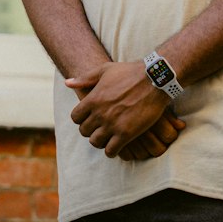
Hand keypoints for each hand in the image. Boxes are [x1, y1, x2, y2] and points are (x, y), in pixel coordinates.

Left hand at [65, 61, 180, 157]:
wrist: (154, 79)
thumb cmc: (130, 72)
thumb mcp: (105, 70)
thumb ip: (85, 78)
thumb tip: (67, 82)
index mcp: (93, 99)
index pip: (75, 118)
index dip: (81, 119)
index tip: (90, 119)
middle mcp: (100, 113)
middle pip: (84, 131)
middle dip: (91, 131)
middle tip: (100, 129)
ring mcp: (112, 124)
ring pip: (95, 142)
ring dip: (100, 142)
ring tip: (108, 138)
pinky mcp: (126, 134)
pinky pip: (111, 150)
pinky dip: (112, 151)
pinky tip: (118, 146)